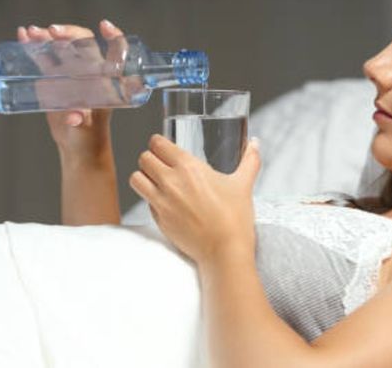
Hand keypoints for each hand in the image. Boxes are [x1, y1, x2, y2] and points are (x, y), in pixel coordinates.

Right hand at [17, 20, 125, 159]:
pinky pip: (44, 57)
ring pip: (60, 47)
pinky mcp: (53, 78)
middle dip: (68, 33)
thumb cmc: (90, 136)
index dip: (114, 37)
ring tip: (32, 32)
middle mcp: (89, 71)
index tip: (105, 26)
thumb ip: (80, 121)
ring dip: (47, 36)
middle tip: (52, 32)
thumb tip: (73, 117)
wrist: (77, 144)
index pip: (115, 52)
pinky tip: (23, 36)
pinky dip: (34, 46)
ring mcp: (70, 72)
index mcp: (105, 79)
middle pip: (82, 42)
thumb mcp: (87, 128)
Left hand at [129, 134, 260, 264]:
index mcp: (189, 167)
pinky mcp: (158, 219)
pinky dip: (150, 198)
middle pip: (144, 158)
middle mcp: (171, 181)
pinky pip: (145, 201)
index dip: (159, 142)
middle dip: (151, 158)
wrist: (224, 251)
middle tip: (160, 162)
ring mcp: (161, 201)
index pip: (158, 144)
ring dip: (143, 176)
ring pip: (136, 179)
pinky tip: (164, 200)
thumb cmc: (234, 217)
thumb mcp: (243, 184)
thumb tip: (255, 144)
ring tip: (154, 179)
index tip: (163, 145)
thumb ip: (250, 160)